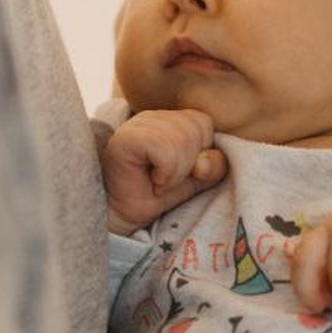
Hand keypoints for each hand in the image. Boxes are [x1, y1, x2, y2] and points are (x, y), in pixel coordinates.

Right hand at [102, 108, 226, 234]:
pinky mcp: (127, 137)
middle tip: (166, 178)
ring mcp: (138, 123)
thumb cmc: (152, 196)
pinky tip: (152, 179)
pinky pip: (166, 148)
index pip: (203, 123)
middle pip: (196, 128)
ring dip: (176, 172)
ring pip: (183, 138)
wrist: (120, 216)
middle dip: (188, 164)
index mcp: (169, 119)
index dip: (199, 153)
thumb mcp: (192, 183)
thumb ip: (211, 168)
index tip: (177, 172)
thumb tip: (205, 160)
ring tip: (158, 180)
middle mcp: (152, 116)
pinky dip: (166, 173)